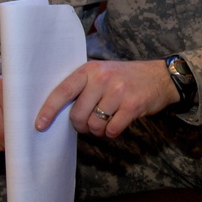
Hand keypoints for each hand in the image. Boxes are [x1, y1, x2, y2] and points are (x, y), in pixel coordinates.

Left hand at [34, 59, 179, 138]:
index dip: (49, 110)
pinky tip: (118, 124)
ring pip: (94, 124)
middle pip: (78, 114)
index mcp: (91, 70)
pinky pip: (112, 129)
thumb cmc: (127, 78)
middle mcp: (103, 79)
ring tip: (106, 122)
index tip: (40, 125)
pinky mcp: (132, 105)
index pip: (63, 91)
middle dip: (81, 125)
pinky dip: (112, 132)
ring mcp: (118, 92)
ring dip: (98, 130)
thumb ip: (84, 87)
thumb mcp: (103, 73)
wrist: (161, 77)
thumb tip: (60, 113)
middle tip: (90, 123)